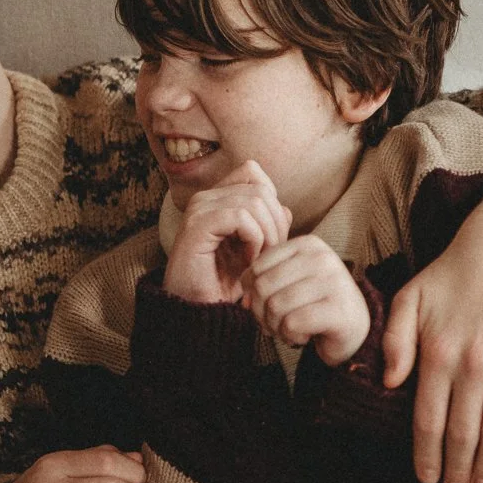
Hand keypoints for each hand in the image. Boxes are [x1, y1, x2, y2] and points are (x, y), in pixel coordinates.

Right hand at [164, 164, 290, 306]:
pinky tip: (248, 261)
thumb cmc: (222, 281)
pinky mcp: (197, 225)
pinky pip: (241, 217)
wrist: (196, 310)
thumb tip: (285, 209)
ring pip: (255, 201)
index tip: (269, 236)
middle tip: (270, 255)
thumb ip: (268, 225)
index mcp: (216, 198)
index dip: (272, 202)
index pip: (253, 172)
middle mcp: (205, 197)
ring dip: (267, 234)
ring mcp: (199, 209)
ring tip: (259, 260)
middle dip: (276, 224)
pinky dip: (254, 240)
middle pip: (261, 189)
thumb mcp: (253, 249)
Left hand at [246, 234, 370, 364]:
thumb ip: (263, 280)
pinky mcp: (338, 310)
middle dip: (261, 313)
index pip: (257, 267)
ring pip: (275, 306)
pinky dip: (290, 336)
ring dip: (275, 327)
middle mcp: (322, 257)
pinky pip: (292, 324)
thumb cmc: (314, 304)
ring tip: (289, 330)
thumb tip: (244, 299)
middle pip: (263, 287)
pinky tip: (303, 337)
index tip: (267, 306)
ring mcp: (334, 282)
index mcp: (307, 244)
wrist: (353, 329)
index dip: (252, 293)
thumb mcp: (289, 282)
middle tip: (275, 324)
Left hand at [382, 209, 482, 482]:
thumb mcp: (407, 299)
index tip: (424, 479)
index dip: (425, 454)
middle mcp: (474, 362)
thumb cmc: (449, 274)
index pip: (427, 419)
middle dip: (458, 470)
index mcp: (437, 352)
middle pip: (463, 432)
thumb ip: (394, 343)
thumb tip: (389, 385)